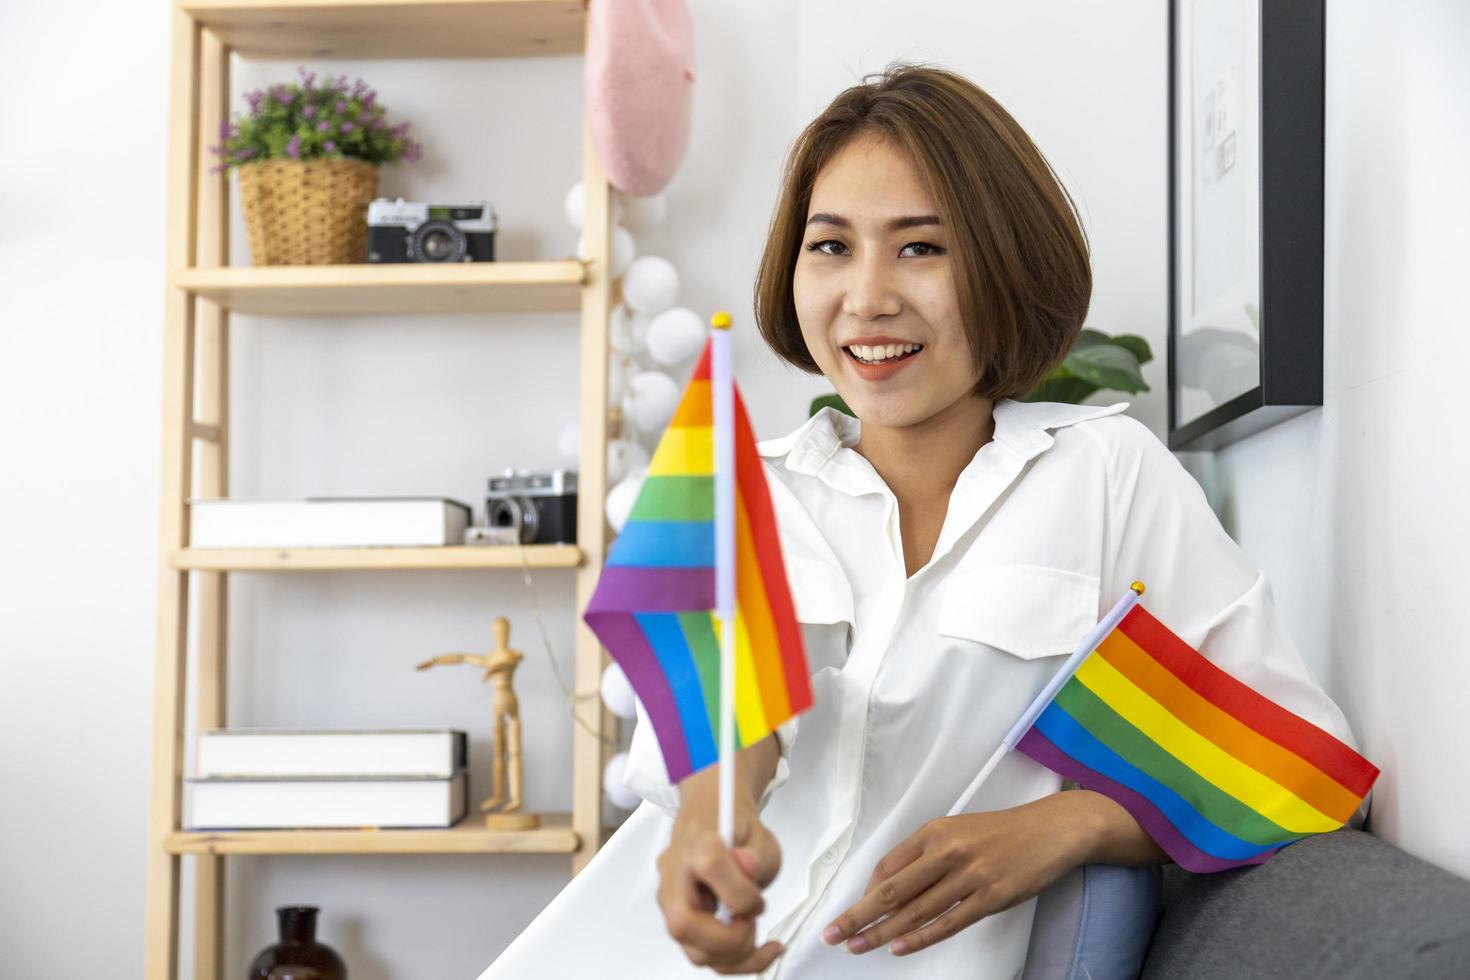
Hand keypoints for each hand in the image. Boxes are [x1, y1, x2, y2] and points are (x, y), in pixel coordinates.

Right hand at [656, 793, 785, 973]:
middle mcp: (675, 873)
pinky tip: (757, 950)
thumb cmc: (735, 830)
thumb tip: (747, 866)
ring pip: (693, 950)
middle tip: (752, 923)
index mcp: (696, 841)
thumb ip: (757, 854)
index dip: (742, 892)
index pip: (710, 866)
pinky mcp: (680, 921)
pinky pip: (702, 954)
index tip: (759, 899)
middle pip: (683, 924)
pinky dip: (733, 961)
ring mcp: (672, 900)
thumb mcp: (760, 836)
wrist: (710, 822)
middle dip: (729, 940)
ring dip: (735, 955)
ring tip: (755, 931)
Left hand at [822, 796, 1087, 957]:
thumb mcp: (958, 831)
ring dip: (882, 932)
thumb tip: (891, 886)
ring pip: (916, 910)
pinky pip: (948, 922)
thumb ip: (927, 856)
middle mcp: (947, 851)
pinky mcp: (991, 897)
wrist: (1053, 830)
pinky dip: (920, 937)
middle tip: (832, 933)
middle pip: (892, 890)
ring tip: (856, 946)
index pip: (888, 866)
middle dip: (858, 914)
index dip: (866, 892)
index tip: (852, 912)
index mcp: (935, 832)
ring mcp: (970, 875)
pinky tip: (899, 947)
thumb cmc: (1002, 832)